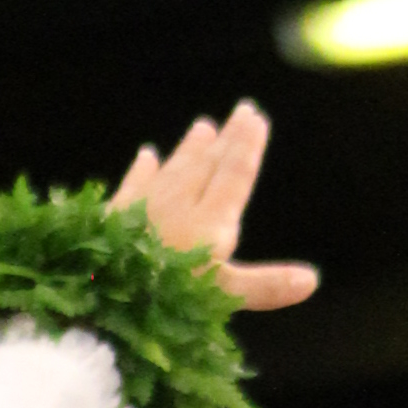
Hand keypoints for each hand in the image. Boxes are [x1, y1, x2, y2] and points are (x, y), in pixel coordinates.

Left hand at [109, 101, 315, 312]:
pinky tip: (145, 154)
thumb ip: (264, 286)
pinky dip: (142, 169)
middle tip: (240, 110)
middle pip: (207, 165)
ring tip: (202, 126)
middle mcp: (179, 204)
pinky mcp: (114, 216)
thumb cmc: (163, 297)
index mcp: (209, 221)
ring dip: (189, 148)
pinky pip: (133, 184)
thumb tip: (311, 280)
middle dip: (226, 139)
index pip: (232, 175)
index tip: (255, 118)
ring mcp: (144, 207)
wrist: (96, 290)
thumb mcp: (221, 295)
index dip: (246, 147)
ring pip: (173, 169)